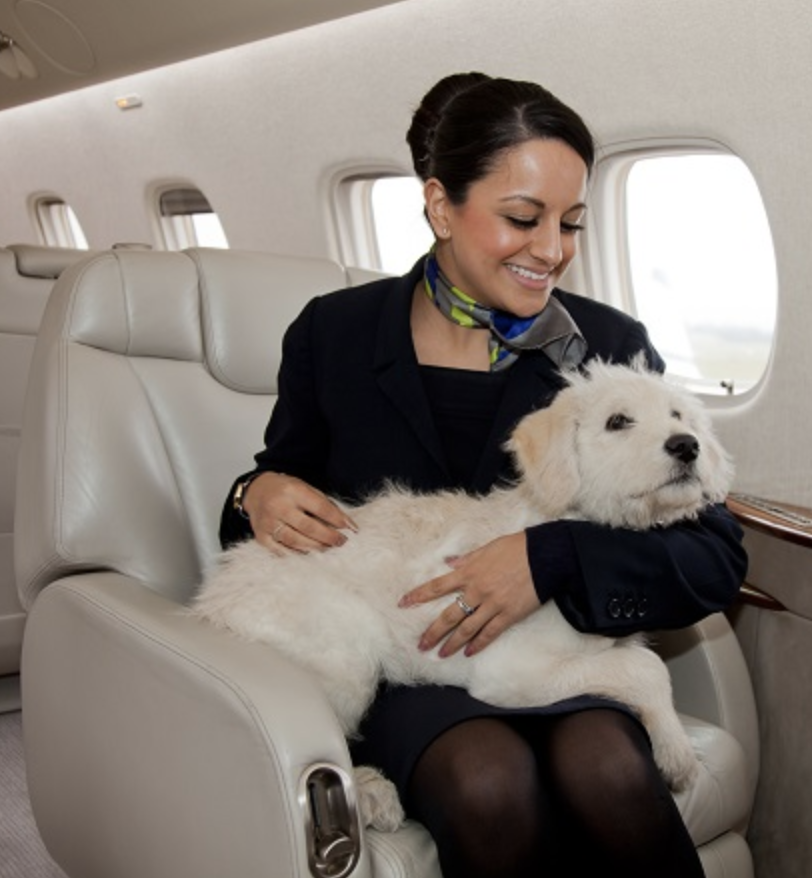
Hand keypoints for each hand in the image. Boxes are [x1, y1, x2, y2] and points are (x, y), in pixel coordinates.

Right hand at [242, 472, 357, 553]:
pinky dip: (298, 554)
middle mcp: (278, 507)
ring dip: (316, 547)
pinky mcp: (261, 537)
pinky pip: (282, 551)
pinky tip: (310, 553)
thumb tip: (345, 523)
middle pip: (308, 527)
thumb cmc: (285, 490)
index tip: (351, 528)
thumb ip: (323, 504)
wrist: (256, 491)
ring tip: (328, 548)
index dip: (337, 519)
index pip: (320, 507)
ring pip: (296, 541)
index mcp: (292, 491)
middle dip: (329, 537)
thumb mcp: (305, 488)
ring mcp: (268, 523)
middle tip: (342, 541)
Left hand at [398, 532, 539, 656]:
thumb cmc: (516, 547)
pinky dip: (478, 644)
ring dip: (452, 643)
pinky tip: (469, 652)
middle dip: (432, 632)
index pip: (436, 586)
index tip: (403, 604)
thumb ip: (467, 558)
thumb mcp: (487, 548)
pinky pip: (490, 633)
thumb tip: (450, 564)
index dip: (418, 596)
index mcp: (468, 572)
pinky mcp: (508, 615)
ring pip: (467, 629)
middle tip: (421, 645)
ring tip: (440, 654)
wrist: (544, 556)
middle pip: (448, 615)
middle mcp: (476, 590)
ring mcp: (492, 604)